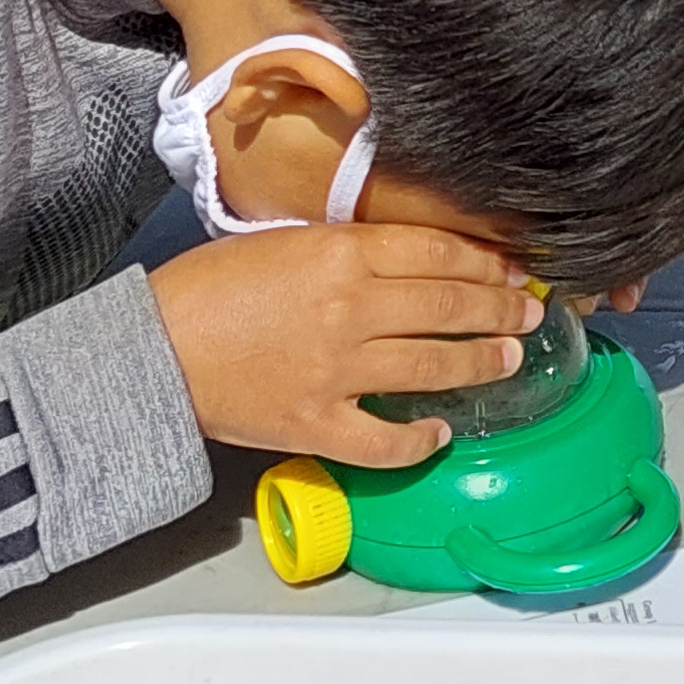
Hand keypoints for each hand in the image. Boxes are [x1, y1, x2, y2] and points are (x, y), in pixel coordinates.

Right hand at [153, 223, 539, 467]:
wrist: (153, 347)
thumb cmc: (209, 287)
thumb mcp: (284, 241)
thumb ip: (348, 248)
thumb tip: (409, 259)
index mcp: (340, 253)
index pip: (437, 253)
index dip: (486, 263)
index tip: (513, 270)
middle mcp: (349, 308)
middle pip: (448, 304)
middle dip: (500, 309)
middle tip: (530, 312)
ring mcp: (336, 369)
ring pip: (432, 365)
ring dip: (480, 363)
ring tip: (508, 358)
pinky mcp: (315, 423)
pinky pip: (383, 440)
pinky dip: (417, 441)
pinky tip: (439, 434)